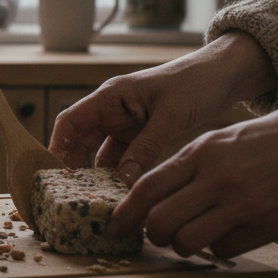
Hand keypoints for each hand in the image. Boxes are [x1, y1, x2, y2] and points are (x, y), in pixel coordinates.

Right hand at [49, 30, 275, 184]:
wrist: (224, 76)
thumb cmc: (196, 83)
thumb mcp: (170, 116)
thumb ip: (146, 147)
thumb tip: (124, 181)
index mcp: (110, 97)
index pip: (70, 121)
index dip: (57, 146)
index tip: (53, 175)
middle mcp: (112, 111)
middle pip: (80, 141)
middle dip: (75, 168)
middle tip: (75, 197)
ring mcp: (126, 125)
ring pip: (101, 154)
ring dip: (99, 176)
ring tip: (97, 201)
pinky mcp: (141, 136)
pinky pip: (123, 159)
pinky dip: (120, 176)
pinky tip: (121, 195)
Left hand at [107, 103, 277, 257]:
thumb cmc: (270, 140)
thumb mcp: (221, 140)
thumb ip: (190, 166)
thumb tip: (158, 198)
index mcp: (201, 153)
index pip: (147, 188)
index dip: (125, 212)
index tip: (114, 227)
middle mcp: (217, 179)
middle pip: (160, 221)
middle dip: (151, 235)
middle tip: (157, 236)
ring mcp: (242, 205)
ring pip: (187, 241)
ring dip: (182, 246)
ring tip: (191, 238)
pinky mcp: (267, 226)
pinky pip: (224, 249)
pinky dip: (218, 247)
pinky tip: (227, 234)